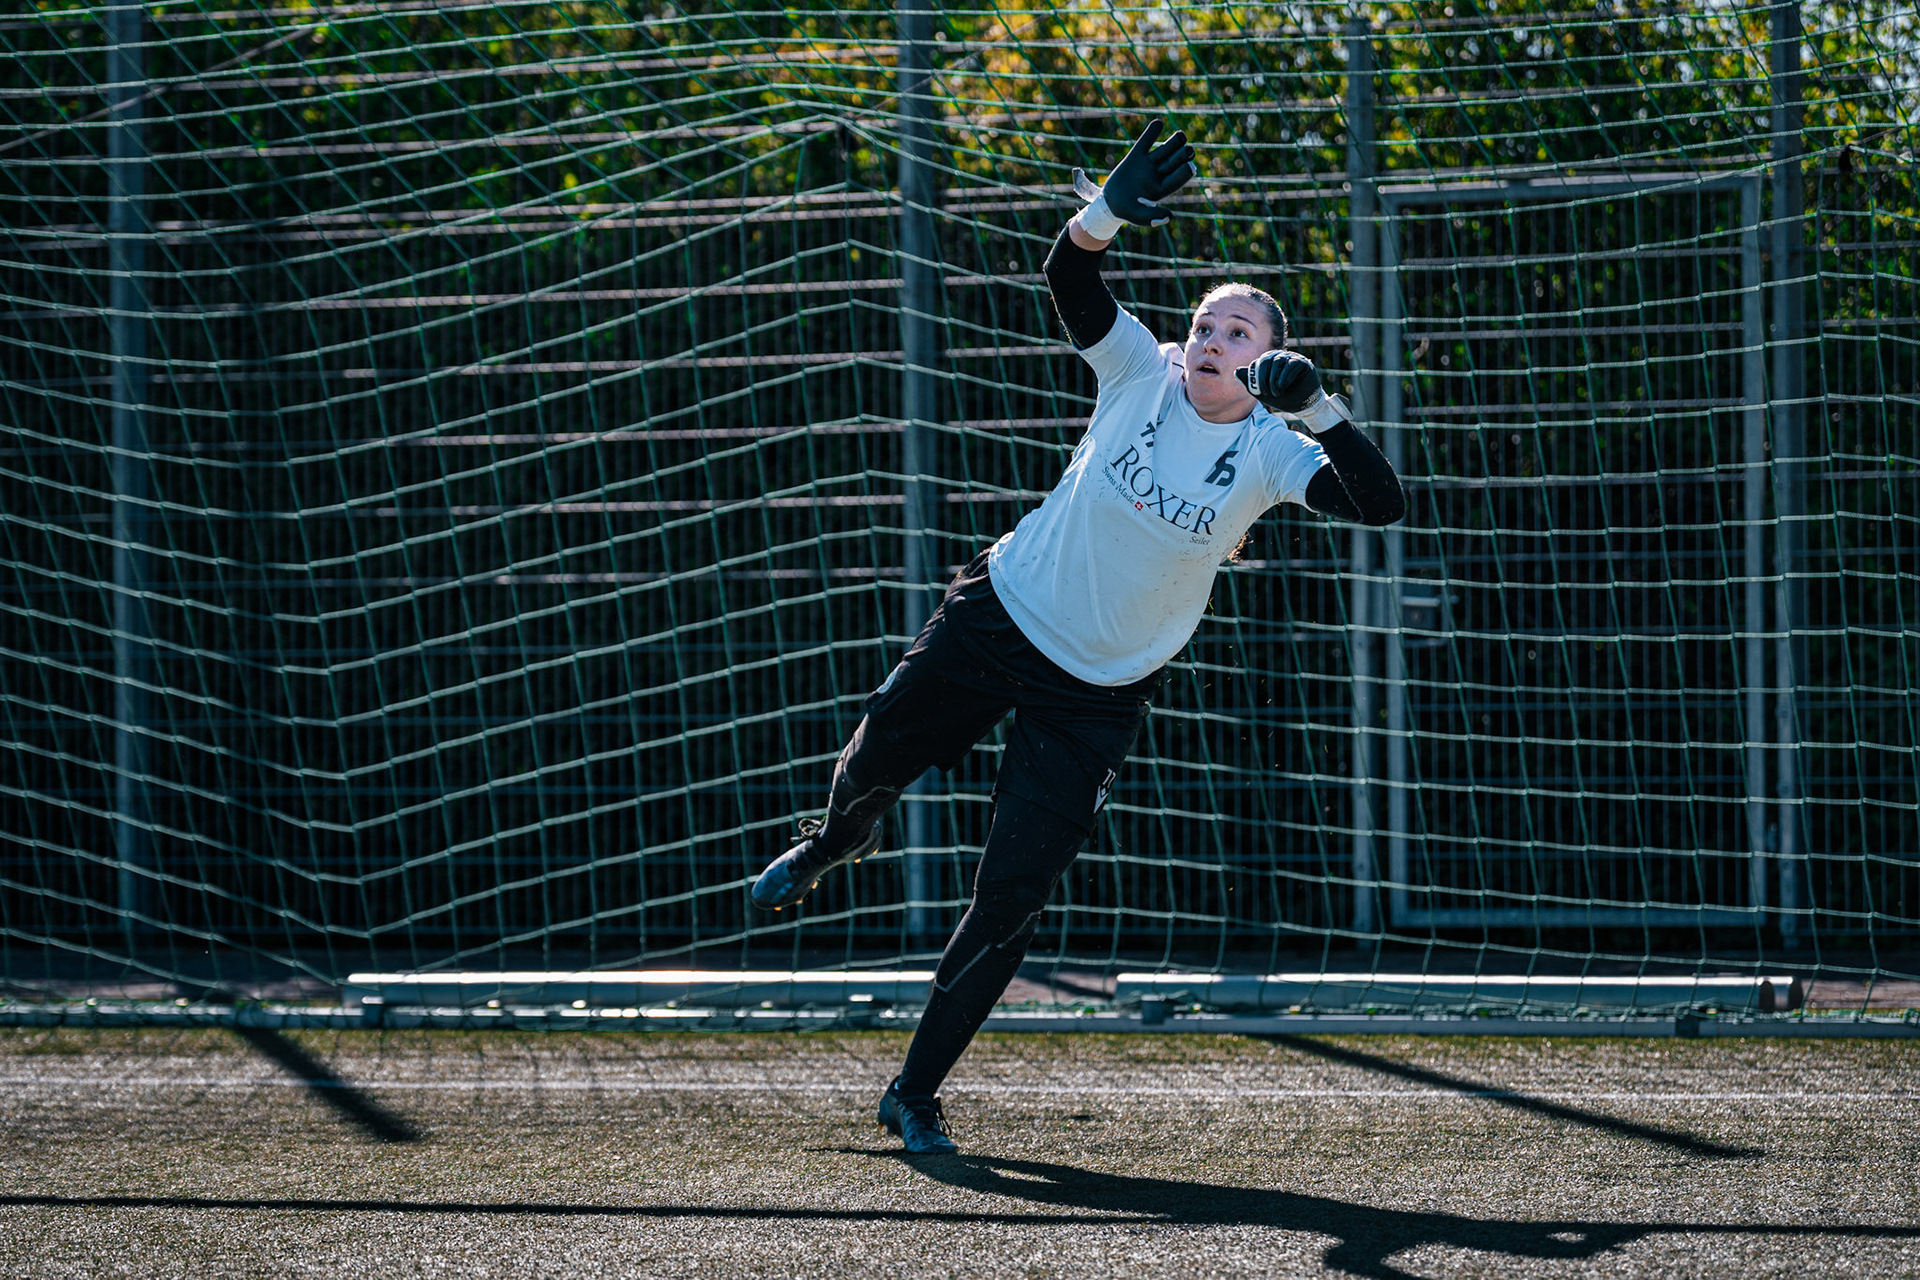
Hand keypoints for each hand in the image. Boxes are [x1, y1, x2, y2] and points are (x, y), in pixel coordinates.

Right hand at [1072, 120, 1195, 229]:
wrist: (1110, 202)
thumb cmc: (1126, 211)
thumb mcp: (1138, 216)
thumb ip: (1152, 217)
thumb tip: (1169, 217)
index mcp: (1163, 188)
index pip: (1178, 178)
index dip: (1185, 171)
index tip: (1190, 166)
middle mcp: (1159, 174)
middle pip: (1175, 161)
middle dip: (1182, 155)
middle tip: (1188, 150)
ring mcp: (1148, 164)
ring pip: (1165, 149)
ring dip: (1175, 142)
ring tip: (1181, 136)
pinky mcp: (1136, 156)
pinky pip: (1146, 141)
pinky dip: (1152, 132)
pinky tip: (1158, 124)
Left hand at [1235, 350, 1320, 411]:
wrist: (1302, 405)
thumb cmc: (1282, 398)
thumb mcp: (1263, 392)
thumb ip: (1250, 382)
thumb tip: (1237, 371)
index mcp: (1268, 363)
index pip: (1256, 364)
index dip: (1255, 377)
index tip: (1259, 392)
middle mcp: (1278, 357)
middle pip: (1265, 360)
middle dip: (1262, 378)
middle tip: (1266, 392)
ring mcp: (1290, 358)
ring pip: (1277, 361)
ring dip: (1274, 379)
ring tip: (1277, 392)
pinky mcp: (1302, 361)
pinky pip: (1290, 364)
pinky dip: (1285, 377)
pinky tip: (1283, 387)